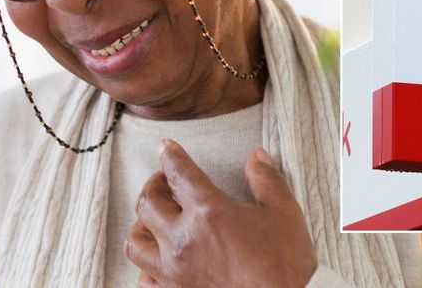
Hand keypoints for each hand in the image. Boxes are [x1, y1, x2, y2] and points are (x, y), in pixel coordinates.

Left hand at [125, 139, 317, 287]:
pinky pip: (144, 279)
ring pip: (136, 241)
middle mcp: (183, 239)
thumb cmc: (285, 264)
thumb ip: (266, 180)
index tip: (166, 147)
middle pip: (147, 203)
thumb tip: (257, 157)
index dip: (170, 155)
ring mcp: (174, 272)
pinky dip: (147, 265)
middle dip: (153, 185)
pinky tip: (159, 259)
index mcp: (208, 212)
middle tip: (165, 182)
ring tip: (155, 219)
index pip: (178, 172)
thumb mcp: (283, 213)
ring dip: (142, 224)